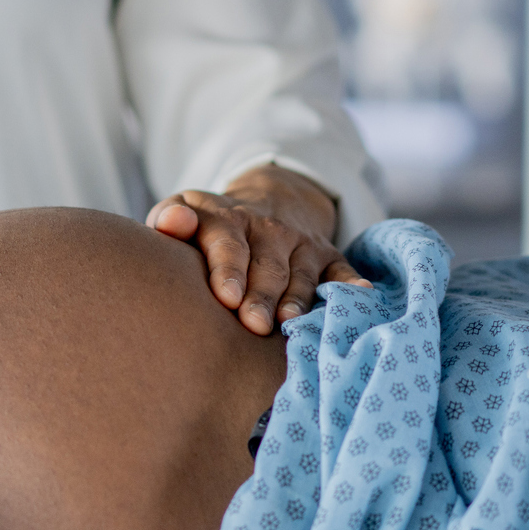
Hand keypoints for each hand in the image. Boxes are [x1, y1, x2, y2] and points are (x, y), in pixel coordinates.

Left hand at [148, 164, 368, 334]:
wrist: (265, 205)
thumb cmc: (209, 227)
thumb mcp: (183, 211)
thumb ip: (169, 219)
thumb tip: (173, 221)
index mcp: (227, 218)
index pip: (228, 244)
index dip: (228, 269)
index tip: (227, 298)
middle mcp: (268, 229)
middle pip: (267, 266)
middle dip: (261, 296)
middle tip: (253, 324)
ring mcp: (301, 243)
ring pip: (301, 275)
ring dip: (297, 300)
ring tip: (289, 323)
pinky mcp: (328, 256)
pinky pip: (341, 271)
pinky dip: (350, 283)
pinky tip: (359, 292)